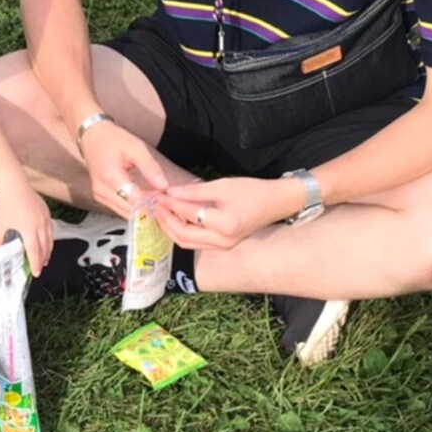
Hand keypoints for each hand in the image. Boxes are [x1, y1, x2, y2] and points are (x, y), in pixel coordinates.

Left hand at [0, 178, 53, 273]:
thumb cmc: (6, 204)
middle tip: (39, 269)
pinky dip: (49, 240)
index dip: (35, 264)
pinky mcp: (46, 212)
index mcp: (29, 229)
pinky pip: (50, 231)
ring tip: (44, 260)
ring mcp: (45, 218)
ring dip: (47, 252)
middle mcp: (40, 225)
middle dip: (42, 260)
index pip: (35, 252)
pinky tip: (45, 243)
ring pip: (50, 240)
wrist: (14, 183)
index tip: (35, 273)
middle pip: (45, 248)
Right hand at [80, 121, 169, 217]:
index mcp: (111, 178)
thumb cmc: (112, 139)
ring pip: (126, 213)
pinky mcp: (101, 197)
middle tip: (164, 199)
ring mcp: (100, 196)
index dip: (154, 200)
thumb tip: (163, 185)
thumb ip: (150, 167)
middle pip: (131, 210)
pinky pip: (120, 208)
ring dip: (142, 209)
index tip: (166, 195)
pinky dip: (133, 207)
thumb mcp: (135, 147)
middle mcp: (102, 191)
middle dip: (150, 207)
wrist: (92, 137)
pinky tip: (144, 200)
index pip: (137, 200)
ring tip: (156, 199)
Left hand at [155, 176, 301, 249]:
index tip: (157, 193)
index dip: (170, 203)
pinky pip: (195, 242)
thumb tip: (170, 192)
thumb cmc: (253, 191)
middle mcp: (223, 241)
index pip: (188, 214)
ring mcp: (223, 246)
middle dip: (165, 220)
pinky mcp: (223, 246)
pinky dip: (181, 232)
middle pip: (183, 236)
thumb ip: (195, 191)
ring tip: (160, 212)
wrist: (276, 203)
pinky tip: (174, 219)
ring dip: (170, 228)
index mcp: (225, 225)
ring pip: (187, 243)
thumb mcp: (224, 185)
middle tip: (154, 205)